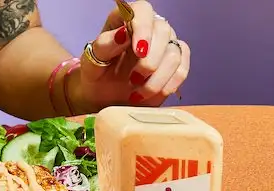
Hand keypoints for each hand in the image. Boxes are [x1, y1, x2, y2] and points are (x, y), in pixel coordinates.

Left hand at [70, 1, 190, 111]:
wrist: (105, 97)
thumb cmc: (98, 75)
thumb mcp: (92, 62)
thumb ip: (105, 45)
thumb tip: (123, 33)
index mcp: (126, 19)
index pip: (142, 10)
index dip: (143, 27)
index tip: (139, 50)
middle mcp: (150, 27)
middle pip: (163, 31)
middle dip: (150, 60)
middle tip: (134, 78)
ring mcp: (165, 44)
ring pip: (175, 53)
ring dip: (157, 78)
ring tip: (137, 91)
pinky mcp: (176, 63)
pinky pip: (181, 70)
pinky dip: (168, 85)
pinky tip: (151, 94)